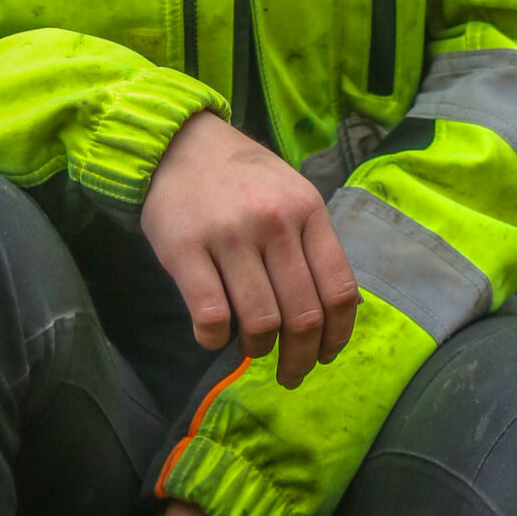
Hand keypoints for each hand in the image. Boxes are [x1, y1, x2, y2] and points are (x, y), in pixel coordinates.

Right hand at [141, 110, 359, 387]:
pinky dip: (214, 340)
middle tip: (289, 374)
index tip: (324, 356)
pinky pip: (212, 317)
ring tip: (249, 346)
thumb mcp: (291, 194)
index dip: (336, 336)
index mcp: (308, 210)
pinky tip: (212, 335)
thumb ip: (311, 243)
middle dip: (299, 359)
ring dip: (257, 348)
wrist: (178, 142)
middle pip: (303, 315)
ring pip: (260, 322)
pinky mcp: (185, 249)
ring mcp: (230, 235)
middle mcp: (274, 222)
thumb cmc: (241, 175)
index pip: (339, 290)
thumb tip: (332, 315)